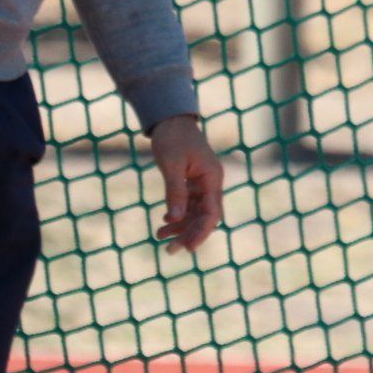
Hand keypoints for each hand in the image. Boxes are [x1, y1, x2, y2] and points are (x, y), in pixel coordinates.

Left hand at [150, 113, 223, 253]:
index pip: (212, 213)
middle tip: (169, 251)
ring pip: (195, 213)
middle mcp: (211, 183)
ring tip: (161, 238)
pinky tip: (163, 222)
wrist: (170, 120)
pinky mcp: (192, 183)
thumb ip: (175, 192)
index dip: (201, 232)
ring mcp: (202, 184)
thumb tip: (176, 219)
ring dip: (180, 227)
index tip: (188, 248)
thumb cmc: (172, 138)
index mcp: (212, 178)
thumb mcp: (172, 165)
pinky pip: (187, 204)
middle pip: (204, 217)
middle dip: (188, 234)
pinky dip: (177, 214)